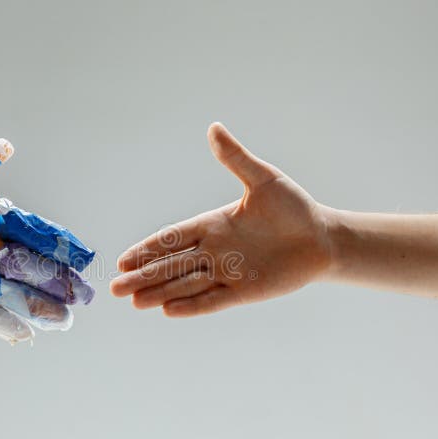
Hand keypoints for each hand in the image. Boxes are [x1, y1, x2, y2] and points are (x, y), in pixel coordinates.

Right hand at [110, 123, 332, 316]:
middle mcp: (214, 251)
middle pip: (171, 265)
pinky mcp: (245, 291)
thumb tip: (214, 127)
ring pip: (186, 284)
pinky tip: (168, 311)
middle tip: (114, 288)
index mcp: (212, 224)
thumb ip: (235, 158)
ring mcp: (228, 273)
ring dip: (159, 292)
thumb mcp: (263, 179)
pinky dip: (192, 306)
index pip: (171, 238)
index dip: (147, 249)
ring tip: (133, 302)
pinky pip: (213, 299)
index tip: (123, 260)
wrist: (323, 239)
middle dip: (143, 276)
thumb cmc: (294, 208)